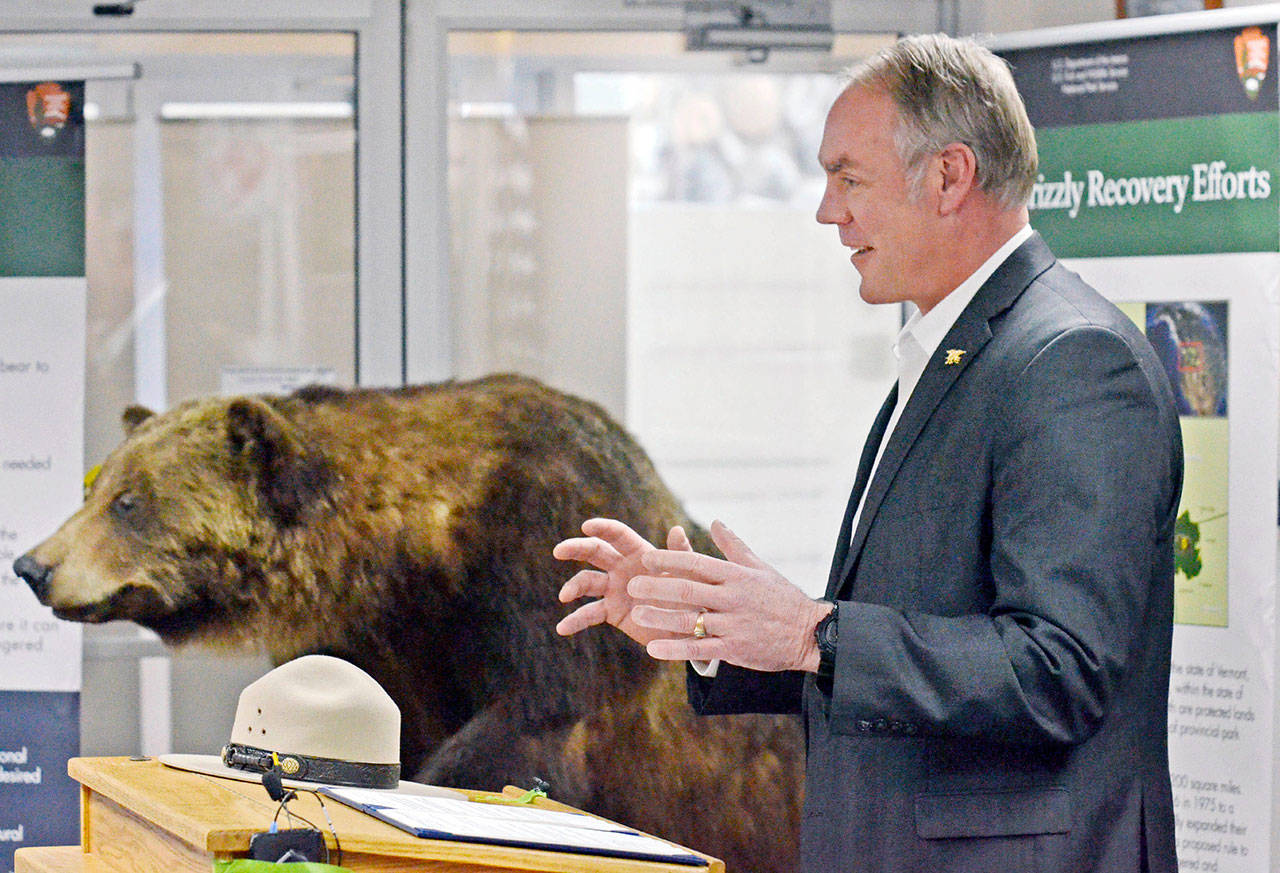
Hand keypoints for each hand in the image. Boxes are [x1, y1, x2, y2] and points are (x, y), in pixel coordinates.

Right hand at [554, 518, 693, 646]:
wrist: (690, 628)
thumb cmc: (694, 595)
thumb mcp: (690, 575)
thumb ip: (681, 554)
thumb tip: (677, 529)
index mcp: (640, 553)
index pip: (618, 535)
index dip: (602, 528)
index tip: (586, 526)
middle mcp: (622, 567)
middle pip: (594, 552)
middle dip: (576, 548)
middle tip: (559, 551)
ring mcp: (614, 589)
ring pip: (587, 582)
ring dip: (573, 587)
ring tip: (564, 596)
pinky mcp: (612, 612)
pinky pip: (589, 614)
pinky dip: (575, 620)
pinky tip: (563, 628)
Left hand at [628, 520, 828, 672]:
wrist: (810, 633)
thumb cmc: (782, 597)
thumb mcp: (760, 567)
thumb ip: (733, 546)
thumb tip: (715, 522)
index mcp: (737, 576)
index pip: (697, 563)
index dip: (670, 559)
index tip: (646, 558)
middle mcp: (733, 598)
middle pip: (688, 591)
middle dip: (657, 587)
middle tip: (631, 585)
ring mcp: (733, 625)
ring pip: (690, 621)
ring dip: (661, 617)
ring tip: (636, 614)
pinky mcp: (735, 650)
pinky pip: (699, 650)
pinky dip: (675, 649)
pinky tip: (654, 649)